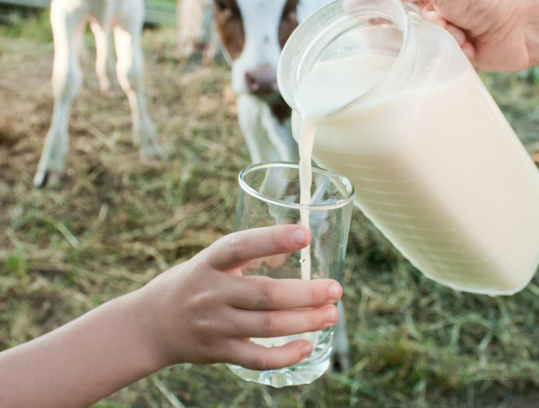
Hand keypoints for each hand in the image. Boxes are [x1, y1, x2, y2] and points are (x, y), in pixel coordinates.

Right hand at [134, 225, 342, 370]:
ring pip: (267, 326)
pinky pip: (256, 358)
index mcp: (209, 262)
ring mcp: (214, 325)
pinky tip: (306, 346)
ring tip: (331, 314)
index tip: (304, 234)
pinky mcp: (218, 352)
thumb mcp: (211, 261)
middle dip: (307, 293)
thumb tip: (298, 244)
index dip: (273, 239)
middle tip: (336, 289)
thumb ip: (250, 254)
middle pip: (266, 294)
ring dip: (305, 321)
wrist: (150, 325)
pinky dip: (284, 355)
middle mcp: (211, 293)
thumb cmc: (194, 284)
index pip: (241, 246)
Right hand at [362, 0, 530, 71]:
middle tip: (439, 22)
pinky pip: (433, 63)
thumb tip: (350, 5)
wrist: (529, 22)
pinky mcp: (451, 53)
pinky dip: (450, 56)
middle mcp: (425, 2)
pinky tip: (470, 46)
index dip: (380, 11)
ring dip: (436, 42)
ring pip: (414, 47)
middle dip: (416, 28)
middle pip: (394, 26)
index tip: (386, 21)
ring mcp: (438, 29)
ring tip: (460, 33)